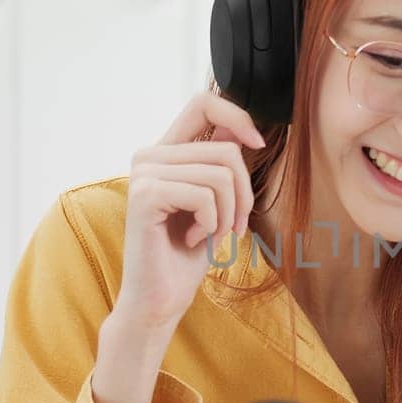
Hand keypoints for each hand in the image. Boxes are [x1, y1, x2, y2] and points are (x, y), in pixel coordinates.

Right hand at [113, 92, 266, 333]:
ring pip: (221, 175)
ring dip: (228, 215)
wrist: (160, 299)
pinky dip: (211, 224)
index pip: (204, 104)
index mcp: (165, 152)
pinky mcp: (144, 195)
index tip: (258, 144)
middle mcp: (149, 155)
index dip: (238, 116)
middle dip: (243, 195)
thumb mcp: (215, 203)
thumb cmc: (187, 255)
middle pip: (226, 151)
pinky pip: (204, 196)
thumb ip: (218, 165)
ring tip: (209, 235)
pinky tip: (192, 240)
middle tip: (231, 228)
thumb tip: (241, 132)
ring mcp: (143, 173)